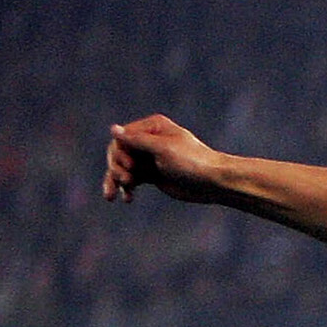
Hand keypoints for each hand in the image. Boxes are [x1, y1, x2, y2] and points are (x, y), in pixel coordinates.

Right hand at [105, 114, 227, 204]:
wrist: (213, 182)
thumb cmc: (192, 161)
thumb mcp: (163, 149)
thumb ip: (137, 140)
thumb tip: (113, 129)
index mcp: (152, 127)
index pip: (122, 138)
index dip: (119, 153)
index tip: (130, 167)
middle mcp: (148, 140)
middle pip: (119, 153)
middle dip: (117, 168)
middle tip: (126, 181)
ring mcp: (149, 158)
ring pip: (122, 167)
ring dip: (116, 180)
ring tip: (112, 195)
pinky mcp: (151, 174)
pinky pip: (131, 180)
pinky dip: (126, 188)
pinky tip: (126, 199)